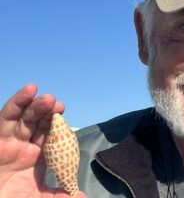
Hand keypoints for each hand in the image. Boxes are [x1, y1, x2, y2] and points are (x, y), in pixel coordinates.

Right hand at [0, 83, 85, 197]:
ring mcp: (12, 139)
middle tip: (59, 105)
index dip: (60, 126)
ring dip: (37, 105)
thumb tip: (82, 197)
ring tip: (48, 98)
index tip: (69, 122)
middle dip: (49, 112)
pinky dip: (17, 102)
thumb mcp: (39, 197)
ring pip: (25, 116)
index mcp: (39, 155)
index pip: (52, 135)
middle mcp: (26, 144)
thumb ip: (59, 195)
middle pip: (39, 122)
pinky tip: (29, 91)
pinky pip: (7, 117)